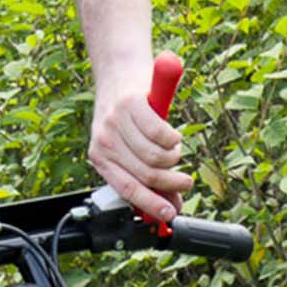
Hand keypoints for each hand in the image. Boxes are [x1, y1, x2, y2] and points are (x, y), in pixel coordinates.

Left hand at [89, 69, 190, 224]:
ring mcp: (116, 122)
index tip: (170, 215)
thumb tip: (171, 204)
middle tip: (186, 181)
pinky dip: (173, 138)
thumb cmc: (128, 113)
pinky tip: (172, 134)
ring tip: (174, 150)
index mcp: (101, 157)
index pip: (127, 189)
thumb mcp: (130, 147)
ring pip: (156, 157)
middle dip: (172, 183)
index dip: (151, 205)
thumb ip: (147, 175)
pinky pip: (161, 134)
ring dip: (173, 157)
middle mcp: (104, 141)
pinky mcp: (131, 104)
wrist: (120, 71)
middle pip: (146, 175)